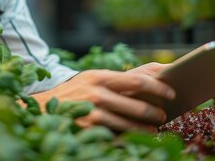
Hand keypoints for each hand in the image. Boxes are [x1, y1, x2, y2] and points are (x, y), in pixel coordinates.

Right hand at [29, 63, 174, 132]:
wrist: (42, 107)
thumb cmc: (75, 92)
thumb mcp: (92, 79)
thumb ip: (118, 80)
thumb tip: (154, 77)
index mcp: (99, 76)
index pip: (137, 81)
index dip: (159, 88)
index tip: (172, 93)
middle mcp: (96, 93)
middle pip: (136, 106)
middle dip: (155, 113)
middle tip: (163, 116)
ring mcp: (91, 113)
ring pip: (128, 125)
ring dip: (145, 129)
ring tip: (152, 129)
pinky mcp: (87, 130)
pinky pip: (115, 136)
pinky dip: (127, 138)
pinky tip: (133, 137)